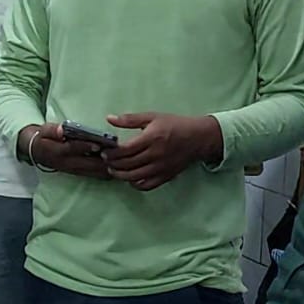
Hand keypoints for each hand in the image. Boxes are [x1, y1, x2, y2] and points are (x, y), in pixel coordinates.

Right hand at [20, 123, 114, 179]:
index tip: (98, 144)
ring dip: (108, 168)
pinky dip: (106, 172)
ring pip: (94, 172)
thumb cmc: (44, 138)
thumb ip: (53, 130)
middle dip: (104, 160)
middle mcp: (67, 164)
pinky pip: (94, 175)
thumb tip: (62, 130)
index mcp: (57, 151)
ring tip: (122, 161)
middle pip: (88, 164)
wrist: (38, 153)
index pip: (72, 149)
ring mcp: (74, 170)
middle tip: (119, 154)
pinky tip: (118, 167)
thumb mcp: (44, 130)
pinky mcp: (79, 173)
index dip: (85, 147)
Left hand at [102, 113, 223, 190]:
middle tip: (105, 160)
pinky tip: (130, 178)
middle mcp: (156, 155)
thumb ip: (129, 119)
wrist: (198, 138)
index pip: (125, 150)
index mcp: (152, 138)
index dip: (112, 153)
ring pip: (134, 177)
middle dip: (112, 164)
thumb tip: (109, 119)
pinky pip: (147, 185)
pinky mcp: (166, 176)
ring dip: (120, 175)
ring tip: (113, 170)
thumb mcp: (152, 117)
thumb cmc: (175, 125)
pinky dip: (135, 184)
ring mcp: (161, 168)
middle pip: (127, 164)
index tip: (105, 151)